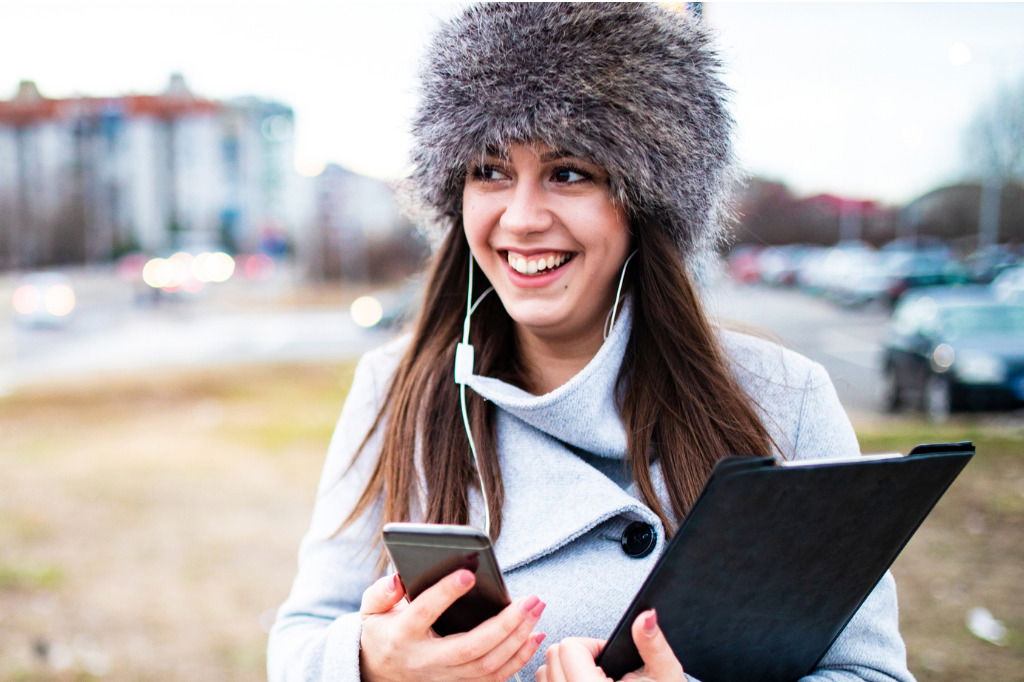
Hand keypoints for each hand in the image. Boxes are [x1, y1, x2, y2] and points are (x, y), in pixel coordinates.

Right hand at [359, 569, 546, 680]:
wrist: (377, 672)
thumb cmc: (382, 630)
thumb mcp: (371, 610)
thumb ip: (381, 592)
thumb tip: (398, 578)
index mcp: (402, 635)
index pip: (424, 613)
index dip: (445, 594)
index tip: (468, 573)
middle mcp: (426, 661)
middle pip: (470, 647)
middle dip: (505, 623)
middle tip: (531, 599)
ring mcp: (445, 677)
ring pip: (488, 665)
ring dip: (518, 639)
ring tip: (537, 610)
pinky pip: (495, 678)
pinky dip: (520, 658)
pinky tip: (535, 635)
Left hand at [535, 609, 683, 681]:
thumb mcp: (665, 675)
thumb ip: (653, 645)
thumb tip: (646, 616)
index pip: (569, 647)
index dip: (592, 645)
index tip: (609, 657)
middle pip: (553, 656)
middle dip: (577, 655)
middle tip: (603, 671)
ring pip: (543, 674)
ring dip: (563, 670)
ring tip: (591, 679)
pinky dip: (559, 681)